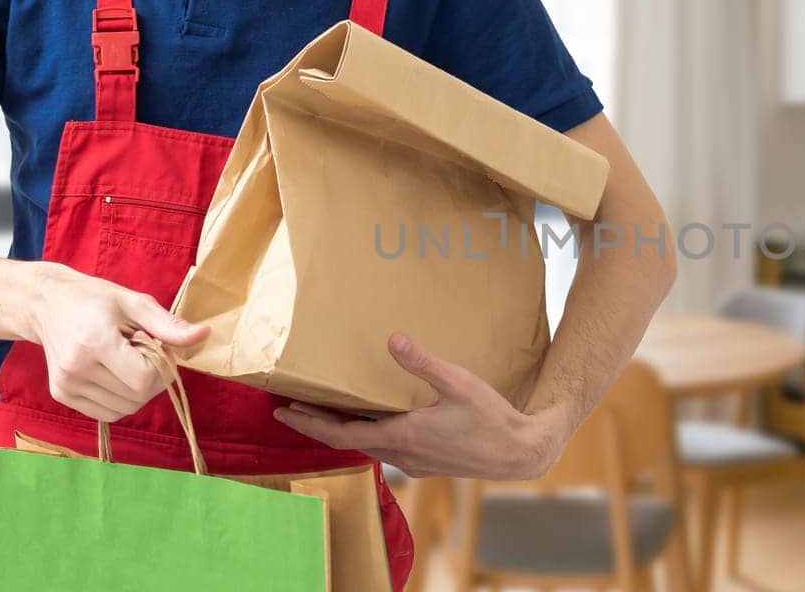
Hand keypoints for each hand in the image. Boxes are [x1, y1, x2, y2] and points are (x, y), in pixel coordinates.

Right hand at [25, 263, 209, 421]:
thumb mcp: (136, 303)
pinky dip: (121, 400)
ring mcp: (65, 384)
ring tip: (126, 361)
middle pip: (137, 397)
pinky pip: (108, 413)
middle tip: (144, 353)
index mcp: (94, 342)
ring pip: (125, 409)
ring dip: (138, 391)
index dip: (162, 367)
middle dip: (153, 379)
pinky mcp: (61, 394)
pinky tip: (114, 374)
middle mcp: (76, 367)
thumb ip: (169, 325)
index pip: (144, 378)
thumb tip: (205, 334)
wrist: (48, 304)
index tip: (157, 347)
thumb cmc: (95, 299)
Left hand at [273, 333, 576, 479]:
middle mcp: (403, 454)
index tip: (284, 413)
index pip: (342, 434)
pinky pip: (387, 451)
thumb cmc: (491, 418)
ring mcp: (415, 463)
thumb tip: (393, 339)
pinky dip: (368, 436)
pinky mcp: (427, 464)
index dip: (309, 425)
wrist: (520, 452)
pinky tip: (372, 422)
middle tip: (290, 411)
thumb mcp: (458, 383)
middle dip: (317, 426)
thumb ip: (423, 363)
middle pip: (347, 443)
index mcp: (404, 436)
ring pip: (368, 448)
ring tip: (324, 414)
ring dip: (342, 432)